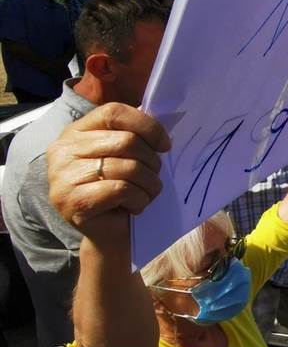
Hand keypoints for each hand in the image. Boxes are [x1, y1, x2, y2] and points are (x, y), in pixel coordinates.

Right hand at [47, 104, 169, 237]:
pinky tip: (135, 206)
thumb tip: (163, 119)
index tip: (165, 145)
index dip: (147, 126)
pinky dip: (139, 199)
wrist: (111, 233)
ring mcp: (62, 177)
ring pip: (128, 167)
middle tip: (154, 177)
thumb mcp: (126, 155)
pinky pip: (122, 189)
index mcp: (75, 131)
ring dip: (149, 183)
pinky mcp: (72, 201)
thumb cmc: (123, 190)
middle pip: (126, 141)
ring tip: (147, 193)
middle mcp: (63, 150)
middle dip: (151, 161)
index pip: (114, 112)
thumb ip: (134, 134)